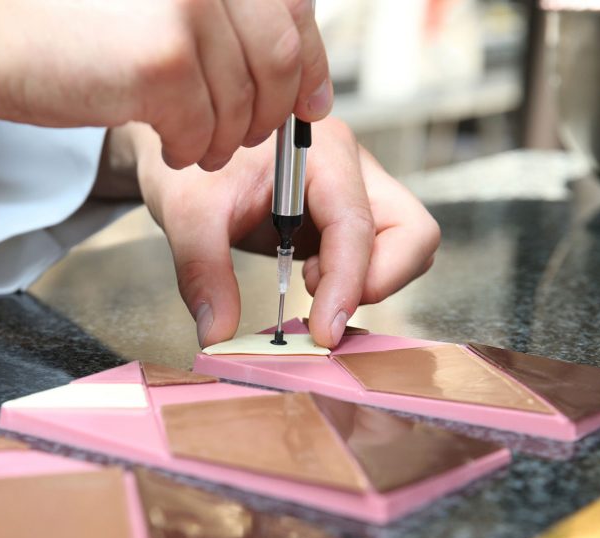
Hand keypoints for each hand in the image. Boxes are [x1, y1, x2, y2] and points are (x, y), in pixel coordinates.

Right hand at [0, 0, 331, 170]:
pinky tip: (165, 144)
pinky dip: (190, 149)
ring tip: (192, 143)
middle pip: (281, 58)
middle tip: (243, 137)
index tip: (313, 101)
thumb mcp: (158, 4)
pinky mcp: (163, 63)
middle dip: (270, 112)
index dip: (313, 63)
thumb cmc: (60, 19)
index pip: (293, 9)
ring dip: (224, 138)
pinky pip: (203, 130)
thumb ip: (220, 21)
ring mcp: (190, 11)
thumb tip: (298, 70)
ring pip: (244, 102)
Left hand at [131, 118, 439, 347]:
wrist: (188, 141)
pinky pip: (381, 254)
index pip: (357, 224)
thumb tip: (219, 335)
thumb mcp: (187, 213)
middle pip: (412, 231)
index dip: (347, 284)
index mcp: (320, 150)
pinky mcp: (350, 215)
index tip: (322, 331)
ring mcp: (357, 190)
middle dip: (378, 281)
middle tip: (321, 304)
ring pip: (406, 246)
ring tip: (307, 281)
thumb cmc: (191, 164)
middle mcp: (352, 167)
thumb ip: (203, 272)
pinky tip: (308, 277)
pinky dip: (355, 279)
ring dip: (368, 280)